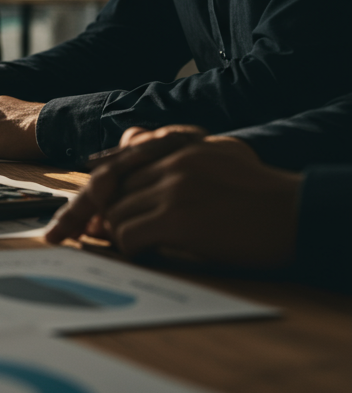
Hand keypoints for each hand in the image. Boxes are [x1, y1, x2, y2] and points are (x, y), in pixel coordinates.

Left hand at [49, 127, 301, 267]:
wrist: (300, 216)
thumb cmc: (265, 195)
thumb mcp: (223, 155)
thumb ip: (181, 149)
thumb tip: (131, 137)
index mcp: (182, 147)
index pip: (122, 165)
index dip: (104, 192)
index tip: (91, 212)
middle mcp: (173, 162)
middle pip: (113, 191)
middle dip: (105, 216)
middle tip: (101, 235)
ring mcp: (173, 188)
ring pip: (115, 214)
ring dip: (120, 235)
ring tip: (140, 246)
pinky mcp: (176, 217)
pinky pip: (128, 236)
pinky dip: (131, 251)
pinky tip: (150, 255)